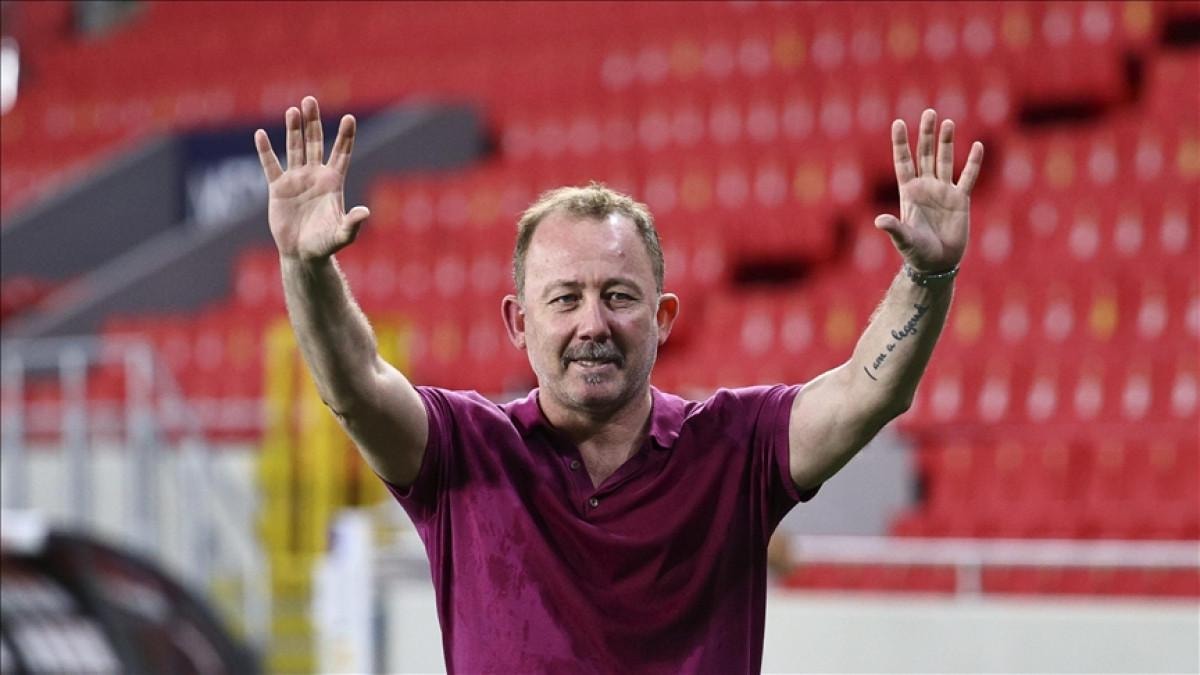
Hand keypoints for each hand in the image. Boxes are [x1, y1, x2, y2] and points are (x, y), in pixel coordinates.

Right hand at [254, 96, 369, 260]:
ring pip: (294, 148)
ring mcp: (296, 179)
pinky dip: (265, 151)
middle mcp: (315, 176)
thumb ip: (353, 223)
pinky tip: (261, 134)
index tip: (349, 118)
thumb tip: (365, 211)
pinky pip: (270, 165)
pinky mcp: (278, 187)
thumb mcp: (342, 235)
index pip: (341, 154)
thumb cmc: (325, 244)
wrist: (302, 253)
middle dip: (313, 123)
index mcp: (333, 182)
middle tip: (311, 100)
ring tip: (293, 110)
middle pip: (315, 143)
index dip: (345, 136)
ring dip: (293, 129)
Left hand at [875, 108, 982, 272]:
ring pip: (945, 160)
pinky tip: (976, 145)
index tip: (898, 122)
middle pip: (924, 155)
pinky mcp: (960, 200)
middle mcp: (926, 188)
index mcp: (908, 193)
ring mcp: (943, 192)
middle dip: (925, 135)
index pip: (903, 162)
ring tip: (947, 122)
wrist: (938, 264)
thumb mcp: (903, 239)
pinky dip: (973, 162)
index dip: (900, 143)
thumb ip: (894, 227)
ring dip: (946, 142)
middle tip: (929, 112)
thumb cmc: (917, 253)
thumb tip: (878, 221)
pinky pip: (968, 177)